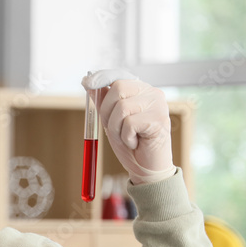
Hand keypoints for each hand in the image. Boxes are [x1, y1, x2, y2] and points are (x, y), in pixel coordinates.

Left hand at [83, 69, 174, 183]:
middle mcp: (152, 93)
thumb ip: (102, 102)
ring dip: (116, 129)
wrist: (147, 170)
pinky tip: (136, 142)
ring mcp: (158, 104)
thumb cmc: (131, 145)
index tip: (86, 82)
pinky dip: (126, 137)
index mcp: (141, 91)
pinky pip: (129, 123)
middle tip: (116, 129)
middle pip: (118, 88)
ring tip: (127, 138)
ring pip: (122, 108)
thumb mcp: (111, 121)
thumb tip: (86, 82)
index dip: (101, 78)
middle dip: (107, 112)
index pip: (119, 76)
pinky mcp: (159, 118)